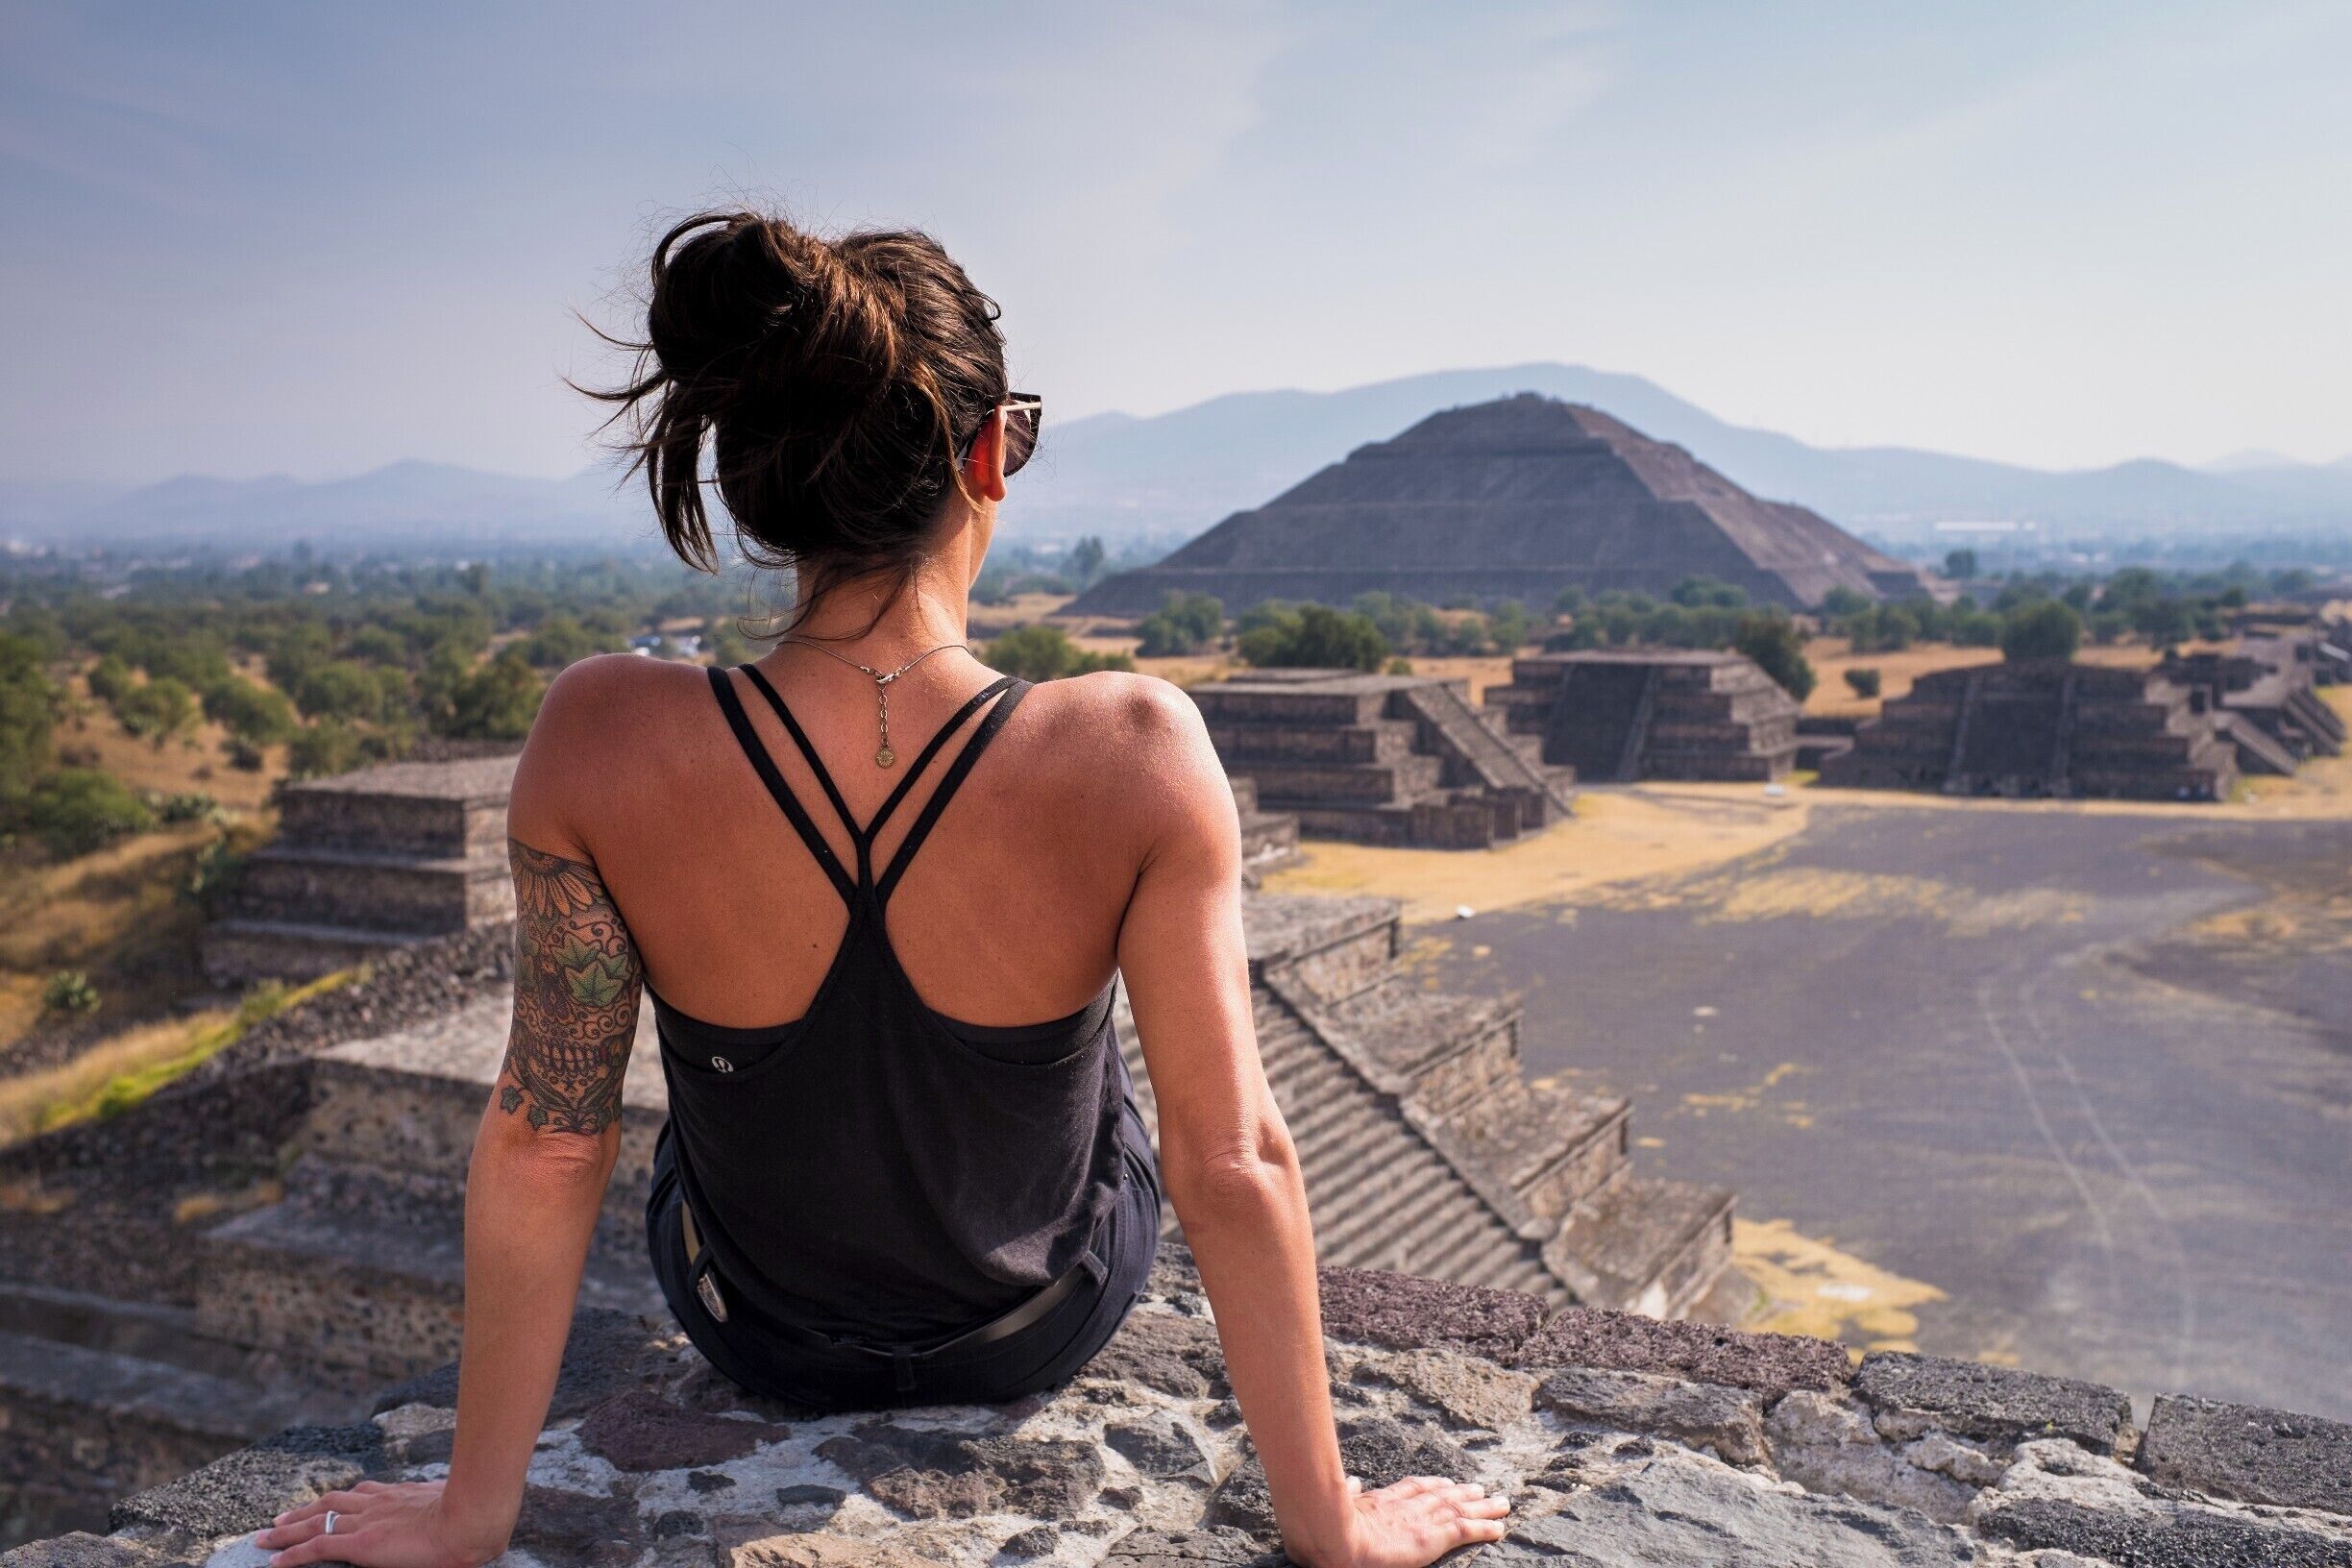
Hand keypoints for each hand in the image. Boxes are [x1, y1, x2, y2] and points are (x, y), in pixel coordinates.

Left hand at [252, 1479, 502, 1567]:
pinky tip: (275, 1560)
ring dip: (288, 1529)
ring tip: (267, 1535)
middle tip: (280, 1519)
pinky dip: (293, 1553)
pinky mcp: (359, 1544)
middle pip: (331, 1503)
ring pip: (316, 1522)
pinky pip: (317, 1547)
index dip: (340, 1500)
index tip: (327, 1503)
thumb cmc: (474, 1517)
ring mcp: (366, 1522)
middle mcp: (377, 1504)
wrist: (470, 1519)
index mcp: (399, 1495)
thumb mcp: (454, 1508)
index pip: (362, 1493)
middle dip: (304, 1511)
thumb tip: (452, 1519)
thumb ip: (442, 1511)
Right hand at [1290, 1475, 1511, 1567]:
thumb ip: (1349, 1494)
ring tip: (1501, 1503)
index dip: (1433, 1484)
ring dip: (1483, 1506)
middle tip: (1482, 1488)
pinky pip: (1466, 1531)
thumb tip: (1353, 1480)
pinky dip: (1485, 1527)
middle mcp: (1408, 1506)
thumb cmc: (1329, 1527)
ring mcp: (1422, 1520)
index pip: (1415, 1488)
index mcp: (1384, 1501)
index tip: (1446, 1482)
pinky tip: (1500, 1527)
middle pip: (1443, 1495)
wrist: (1338, 1538)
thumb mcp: (1338, 1506)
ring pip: (1461, 1509)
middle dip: (1464, 1492)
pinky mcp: (1433, 1537)